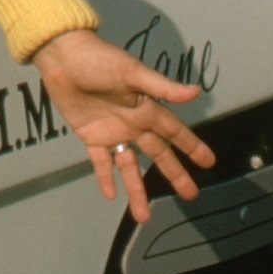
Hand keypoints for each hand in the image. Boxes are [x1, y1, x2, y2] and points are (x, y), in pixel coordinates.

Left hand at [32, 28, 215, 223]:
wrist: (62, 56)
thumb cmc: (99, 59)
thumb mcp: (132, 72)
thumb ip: (162, 86)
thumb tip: (196, 92)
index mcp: (146, 108)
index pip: (174, 131)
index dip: (192, 146)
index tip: (209, 162)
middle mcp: (132, 123)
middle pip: (158, 153)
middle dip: (175, 174)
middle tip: (191, 195)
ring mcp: (112, 131)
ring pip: (129, 166)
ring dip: (137, 189)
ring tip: (144, 217)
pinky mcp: (90, 135)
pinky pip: (101, 162)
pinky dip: (105, 177)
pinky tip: (111, 195)